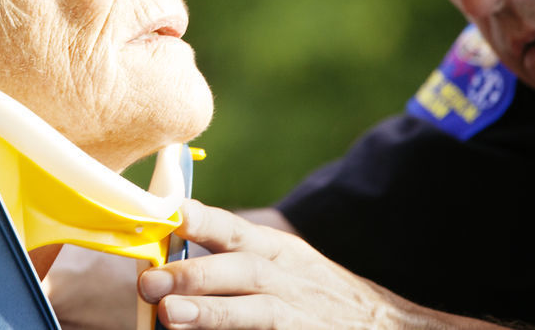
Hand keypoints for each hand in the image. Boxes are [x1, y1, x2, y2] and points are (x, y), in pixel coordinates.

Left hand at [138, 201, 504, 329]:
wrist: (382, 326)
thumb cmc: (311, 290)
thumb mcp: (278, 260)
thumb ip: (227, 254)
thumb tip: (162, 252)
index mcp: (275, 251)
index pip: (237, 230)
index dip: (206, 221)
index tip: (176, 216)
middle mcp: (287, 281)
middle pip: (243, 271)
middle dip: (196, 275)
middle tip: (152, 283)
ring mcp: (299, 317)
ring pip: (256, 313)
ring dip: (212, 313)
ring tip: (170, 315)